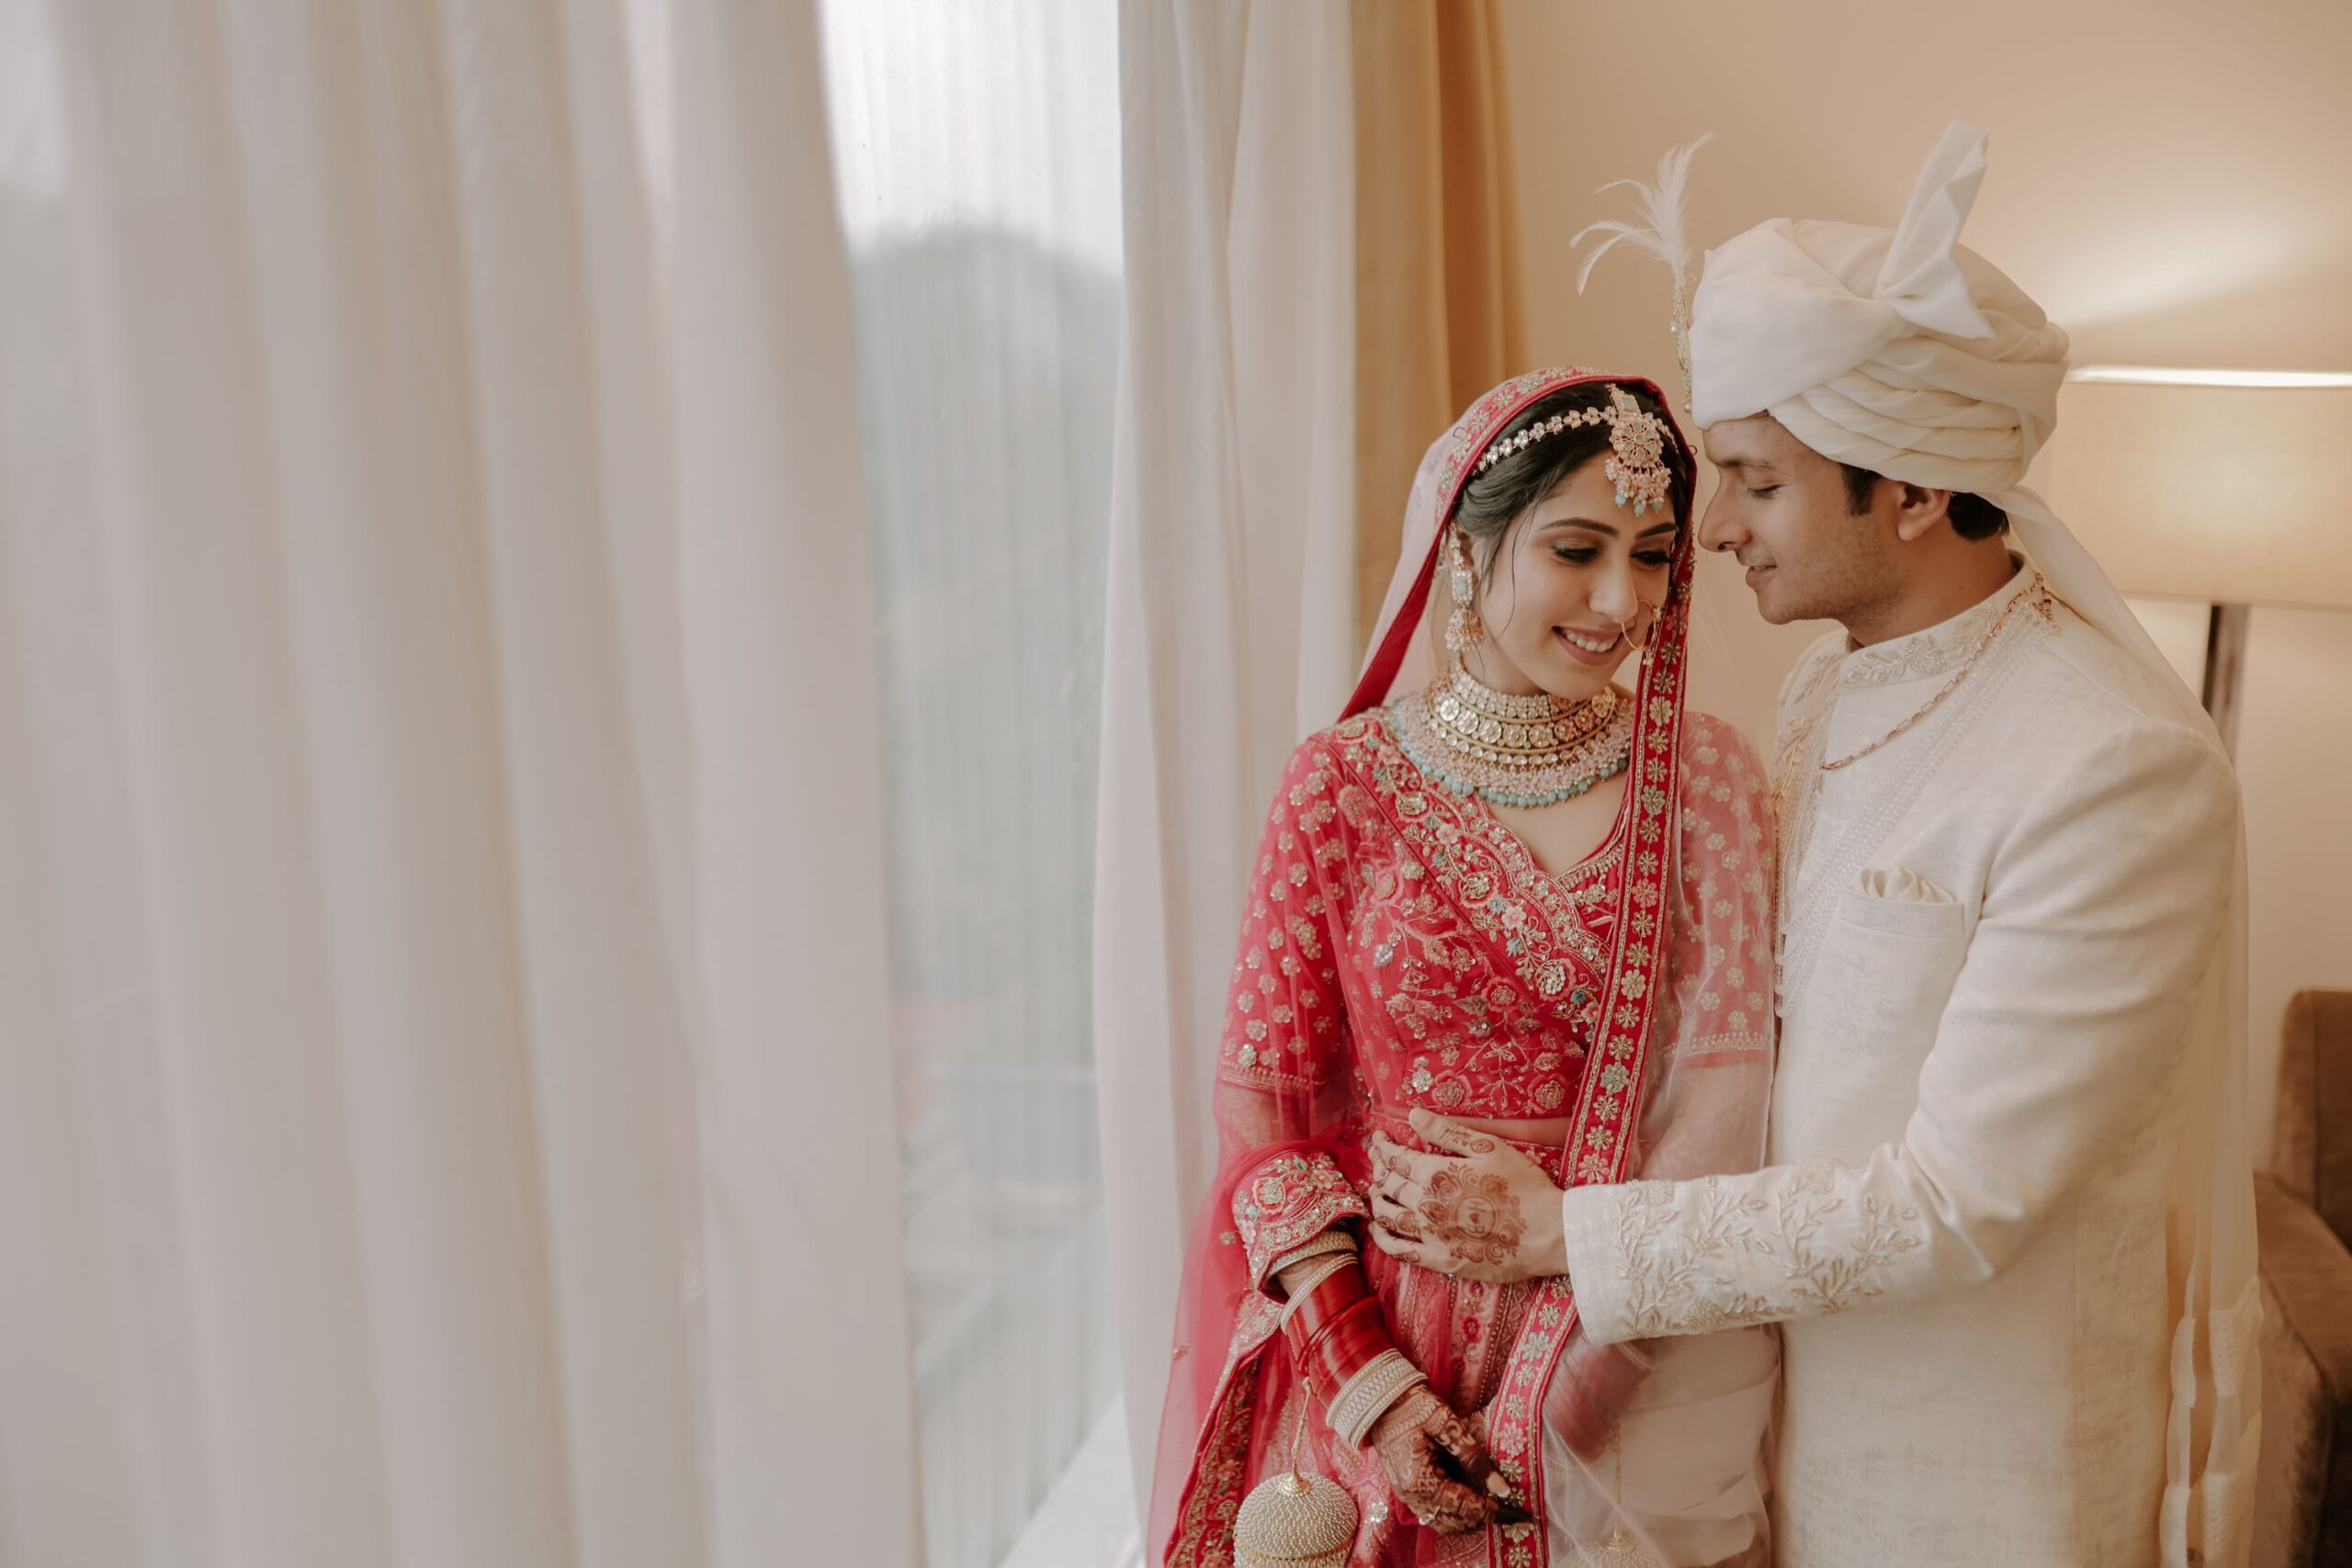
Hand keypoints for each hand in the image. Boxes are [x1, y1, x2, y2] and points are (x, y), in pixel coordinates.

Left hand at [1366, 1109, 1566, 1283]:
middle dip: (1379, 1169)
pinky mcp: (1440, 1260)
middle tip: (1376, 1162)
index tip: (1377, 1140)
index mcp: (1437, 1173)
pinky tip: (1378, 1229)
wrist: (1547, 1232)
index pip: (1396, 1157)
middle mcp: (1426, 1204)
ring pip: (1387, 1215)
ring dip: (1376, 1200)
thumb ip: (1447, 1132)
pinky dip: (1382, 1238)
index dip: (1382, 1146)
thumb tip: (1413, 1115)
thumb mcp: (1489, 1148)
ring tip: (1375, 1191)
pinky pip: (1399, 1250)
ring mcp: (1431, 1235)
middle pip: (1389, 1184)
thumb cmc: (1523, 1185)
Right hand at [1366, 1384, 1503, 1533]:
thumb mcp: (1445, 1423)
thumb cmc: (1411, 1405)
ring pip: (1444, 1521)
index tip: (1516, 1510)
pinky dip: (1455, 1510)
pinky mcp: (1407, 1489)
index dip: (1492, 1510)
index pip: (1463, 1506)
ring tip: (1492, 1504)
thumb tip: (1501, 1487)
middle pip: (1454, 1521)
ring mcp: (1407, 1494)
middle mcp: (1411, 1495)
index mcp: (1419, 1480)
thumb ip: (1473, 1456)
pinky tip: (1470, 1496)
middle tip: (1509, 1509)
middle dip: (1483, 1518)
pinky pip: (1434, 1511)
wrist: (1379, 1399)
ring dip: (1468, 1518)